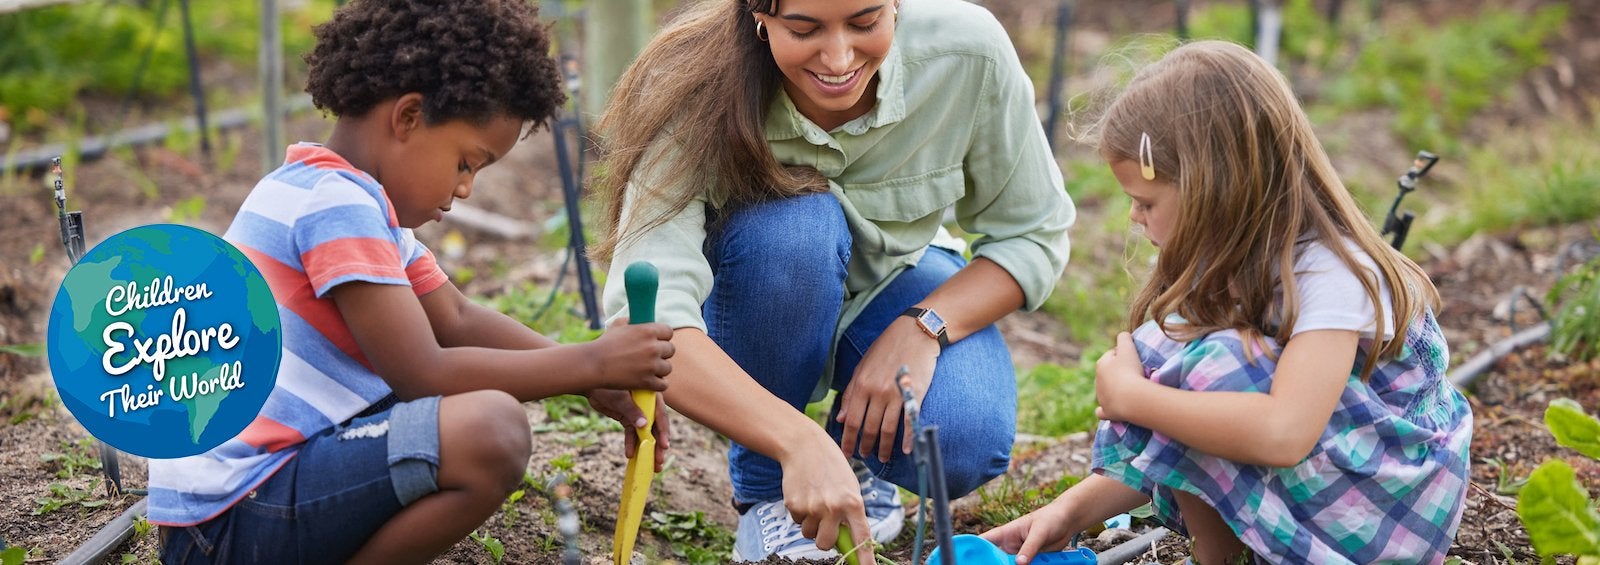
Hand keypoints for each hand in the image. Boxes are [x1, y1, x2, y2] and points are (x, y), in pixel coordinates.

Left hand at [585, 389, 670, 471]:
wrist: (590, 384)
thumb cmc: (607, 385)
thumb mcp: (620, 398)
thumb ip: (632, 411)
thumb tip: (644, 426)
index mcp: (651, 396)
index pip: (660, 416)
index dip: (663, 431)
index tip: (664, 446)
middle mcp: (647, 405)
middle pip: (655, 428)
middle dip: (657, 446)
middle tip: (659, 462)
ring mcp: (638, 413)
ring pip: (645, 433)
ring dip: (646, 449)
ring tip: (651, 466)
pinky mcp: (628, 418)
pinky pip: (631, 433)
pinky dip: (631, 443)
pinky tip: (630, 455)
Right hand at [588, 320, 673, 390]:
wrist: (594, 364)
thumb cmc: (604, 343)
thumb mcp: (618, 325)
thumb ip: (633, 321)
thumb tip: (642, 320)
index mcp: (648, 330)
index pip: (669, 332)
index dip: (663, 337)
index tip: (656, 341)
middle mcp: (652, 347)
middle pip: (671, 350)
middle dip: (662, 353)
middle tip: (651, 357)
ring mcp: (651, 365)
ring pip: (668, 368)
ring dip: (659, 369)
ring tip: (648, 370)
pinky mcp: (647, 381)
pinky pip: (663, 384)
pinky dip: (657, 384)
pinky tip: (649, 381)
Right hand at [777, 435, 874, 560]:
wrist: (804, 446)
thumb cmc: (832, 469)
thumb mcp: (849, 487)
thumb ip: (850, 514)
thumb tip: (846, 543)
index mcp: (853, 503)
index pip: (861, 538)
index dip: (864, 558)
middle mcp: (833, 508)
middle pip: (826, 544)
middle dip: (824, 539)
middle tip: (825, 523)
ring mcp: (812, 508)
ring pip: (809, 534)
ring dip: (811, 524)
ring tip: (815, 500)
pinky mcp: (794, 505)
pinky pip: (797, 521)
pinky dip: (800, 512)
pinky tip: (804, 493)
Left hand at [838, 317, 937, 462]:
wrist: (915, 333)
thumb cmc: (886, 348)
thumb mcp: (862, 367)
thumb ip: (851, 393)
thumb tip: (840, 418)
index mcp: (862, 385)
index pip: (851, 421)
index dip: (848, 440)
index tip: (846, 453)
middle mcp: (877, 392)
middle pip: (869, 428)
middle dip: (865, 446)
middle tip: (864, 457)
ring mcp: (896, 394)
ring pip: (887, 429)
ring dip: (884, 447)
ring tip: (881, 457)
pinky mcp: (915, 394)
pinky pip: (909, 422)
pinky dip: (908, 439)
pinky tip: (906, 450)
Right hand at [979, 495, 1079, 563]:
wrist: (1068, 522)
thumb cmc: (1051, 518)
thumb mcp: (1039, 532)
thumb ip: (1030, 548)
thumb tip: (1019, 563)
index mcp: (1005, 533)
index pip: (983, 542)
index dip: (975, 551)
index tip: (970, 560)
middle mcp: (1009, 546)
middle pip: (994, 559)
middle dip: (992, 563)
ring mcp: (1019, 555)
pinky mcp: (1030, 562)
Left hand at [1094, 332, 1147, 421]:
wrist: (1130, 397)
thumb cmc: (1129, 371)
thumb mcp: (1128, 348)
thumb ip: (1124, 337)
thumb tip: (1123, 335)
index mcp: (1101, 364)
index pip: (1111, 355)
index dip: (1123, 354)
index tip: (1134, 358)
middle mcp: (1098, 381)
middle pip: (1108, 373)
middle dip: (1118, 372)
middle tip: (1134, 374)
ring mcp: (1101, 397)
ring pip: (1106, 391)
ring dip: (1115, 389)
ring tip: (1131, 390)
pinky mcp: (1106, 412)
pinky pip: (1102, 411)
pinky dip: (1104, 410)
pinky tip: (1108, 409)